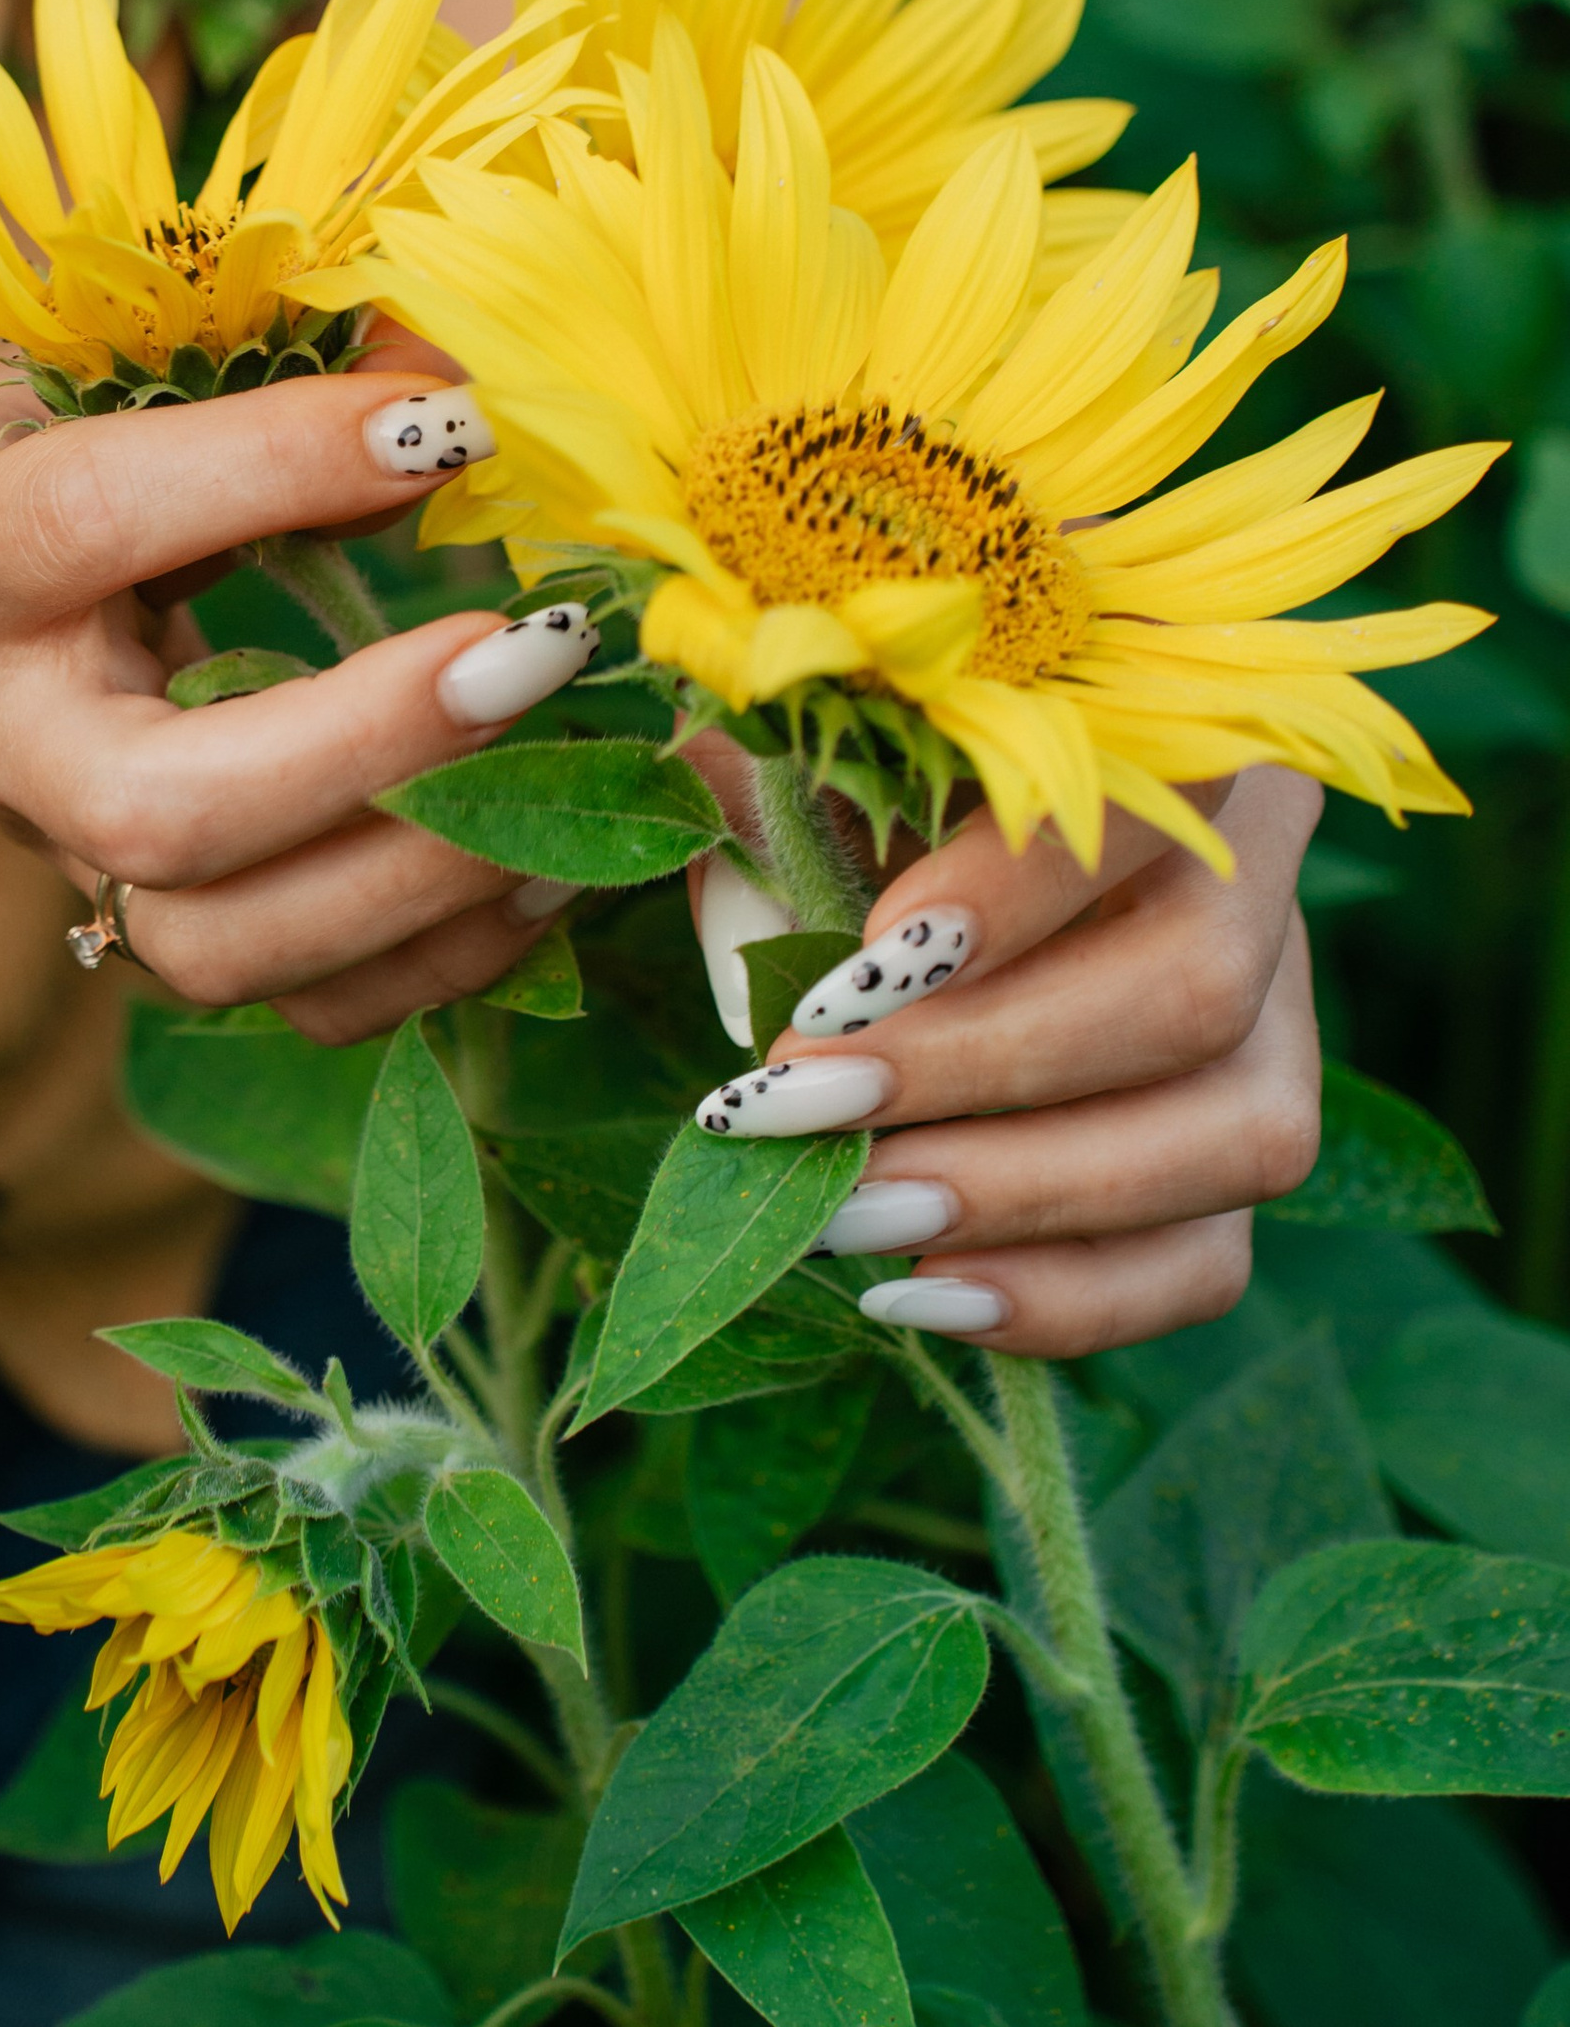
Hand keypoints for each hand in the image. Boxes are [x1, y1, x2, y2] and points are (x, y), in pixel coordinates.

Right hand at [0, 360, 593, 1037]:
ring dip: (429, 879)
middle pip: (167, 810)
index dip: (275, 472)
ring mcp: (67, 859)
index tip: (449, 427)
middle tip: (534, 649)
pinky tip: (544, 861)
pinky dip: (442, 956)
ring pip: (229, 946)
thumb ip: (251, 372)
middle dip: (376, 744)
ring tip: (571, 771)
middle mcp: (0, 737)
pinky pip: (302, 1006)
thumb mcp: (84, 380)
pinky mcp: (144, 930)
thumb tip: (454, 382)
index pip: (94, 522)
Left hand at [688, 766, 1322, 1357]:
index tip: (856, 969)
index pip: (1154, 796)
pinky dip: (1063, 1296)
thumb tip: (746, 973)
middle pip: (1198, 990)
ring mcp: (1280, 1028)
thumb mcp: (799, 749)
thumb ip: (764, 811)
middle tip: (802, 1103)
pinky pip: (1209, 1264)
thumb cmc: (848, 771)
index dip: (1016, 891)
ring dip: (1020, 1193)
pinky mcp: (1245, 1156)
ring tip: (843, 1213)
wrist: (907, 869)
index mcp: (1175, 730)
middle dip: (981, 1069)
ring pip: (1237, 1138)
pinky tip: (918, 1290)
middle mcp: (1262, 876)